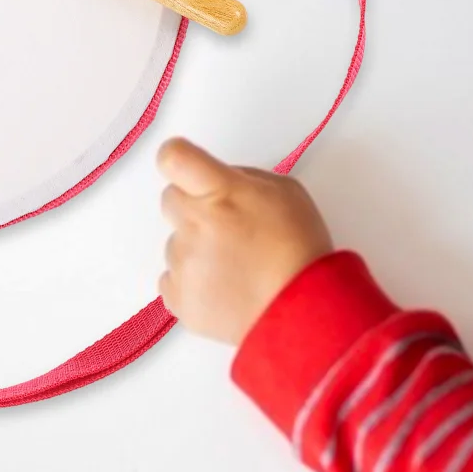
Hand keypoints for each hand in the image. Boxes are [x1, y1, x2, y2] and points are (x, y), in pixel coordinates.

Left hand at [158, 139, 333, 346]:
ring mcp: (182, 262)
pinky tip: (223, 287)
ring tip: (235, 265)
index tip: (186, 167)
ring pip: (175, 242)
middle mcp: (195, 224)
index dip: (177, 158)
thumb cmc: (300, 251)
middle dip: (194, 206)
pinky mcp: (177, 297)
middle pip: (170, 199)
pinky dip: (192, 282)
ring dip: (197, 248)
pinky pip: (172, 278)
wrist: (302, 313)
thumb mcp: (286, 192)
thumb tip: (218, 179)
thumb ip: (243, 178)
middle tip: (227, 226)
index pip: (174, 158)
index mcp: (222, 193)